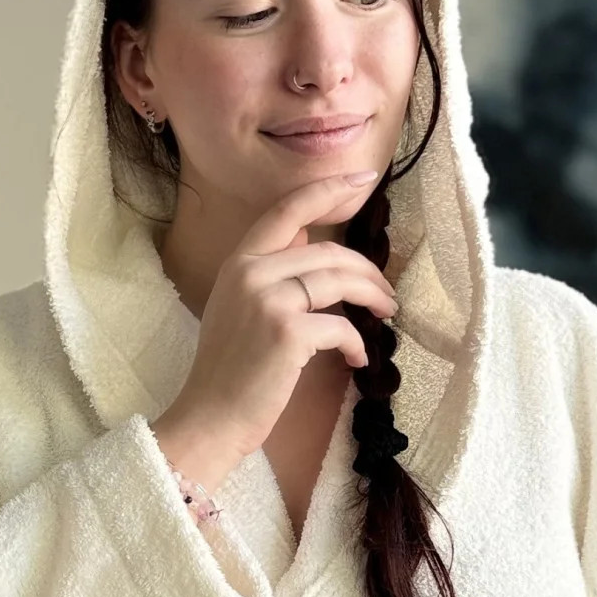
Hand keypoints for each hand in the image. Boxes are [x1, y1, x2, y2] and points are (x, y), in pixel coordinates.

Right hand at [169, 170, 398, 464]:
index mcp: (239, 262)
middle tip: (386, 293)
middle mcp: (251, 272)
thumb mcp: (239, 308)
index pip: (288, 210)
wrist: (210, 417)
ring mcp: (268, 300)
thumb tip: (310, 238)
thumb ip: (269, 270)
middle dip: (367, 270)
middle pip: (329, 252)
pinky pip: (340, 327)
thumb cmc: (230, 371)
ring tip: (385, 314)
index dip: (328, 189)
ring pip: (340, 281)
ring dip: (373, 297)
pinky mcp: (287, 332)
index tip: (363, 178)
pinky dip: (357, 344)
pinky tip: (358, 360)